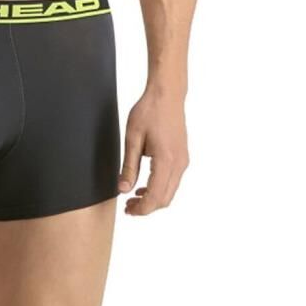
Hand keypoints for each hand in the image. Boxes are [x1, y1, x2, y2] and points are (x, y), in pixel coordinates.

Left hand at [117, 84, 189, 215]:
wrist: (167, 94)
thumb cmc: (148, 111)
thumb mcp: (132, 138)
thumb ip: (129, 166)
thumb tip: (122, 189)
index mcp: (166, 160)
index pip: (155, 196)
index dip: (141, 208)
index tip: (127, 210)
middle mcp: (179, 164)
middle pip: (165, 198)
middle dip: (147, 207)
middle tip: (128, 207)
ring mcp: (183, 161)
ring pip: (170, 192)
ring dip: (153, 199)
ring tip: (133, 197)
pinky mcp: (183, 157)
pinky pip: (173, 181)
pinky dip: (160, 188)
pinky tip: (145, 185)